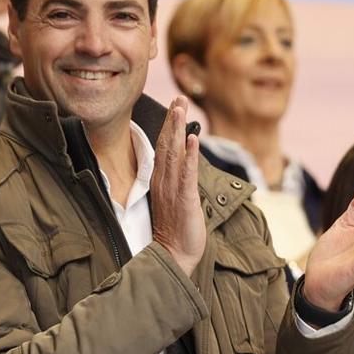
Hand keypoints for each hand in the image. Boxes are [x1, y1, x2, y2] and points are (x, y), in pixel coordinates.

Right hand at [151, 96, 205, 276]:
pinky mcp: (184, 199)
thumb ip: (178, 182)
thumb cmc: (176, 231)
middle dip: (173, 120)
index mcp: (161, 181)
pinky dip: (189, 155)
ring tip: (182, 108)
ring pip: (174, 154)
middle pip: (167, 145)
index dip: (169, 126)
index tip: (175, 105)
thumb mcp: (176, 201)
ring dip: (178, 129)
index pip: (164, 148)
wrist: (173, 256)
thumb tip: (185, 166)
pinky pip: (186, 174)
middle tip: (179, 98)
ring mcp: (172, 189)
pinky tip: (192, 139)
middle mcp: (164, 181)